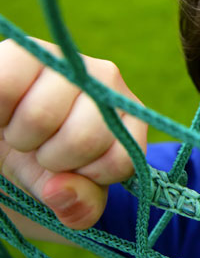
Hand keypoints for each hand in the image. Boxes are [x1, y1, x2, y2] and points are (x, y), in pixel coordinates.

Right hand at [0, 39, 146, 229]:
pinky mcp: (26, 52)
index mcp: (129, 116)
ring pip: (41, 116)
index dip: (88, 176)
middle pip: (82, 137)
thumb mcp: (70, 190)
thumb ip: (81, 206)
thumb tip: (61, 192)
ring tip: (23, 128)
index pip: (119, 159)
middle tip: (42, 146)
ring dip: (21, 137)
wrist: (8, 133)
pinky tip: (5, 111)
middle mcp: (106, 79)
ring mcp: (69, 60)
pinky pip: (7, 86)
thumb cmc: (46, 159)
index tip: (73, 168)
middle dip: (51, 158)